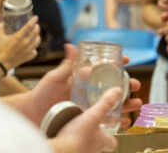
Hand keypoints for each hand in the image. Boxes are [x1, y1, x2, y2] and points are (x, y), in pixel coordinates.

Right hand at [0, 16, 40, 69]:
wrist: (2, 63)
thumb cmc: (1, 50)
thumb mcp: (0, 38)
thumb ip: (0, 29)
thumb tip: (1, 23)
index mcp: (18, 37)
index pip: (29, 26)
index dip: (33, 21)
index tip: (36, 17)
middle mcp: (25, 43)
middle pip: (35, 33)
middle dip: (37, 27)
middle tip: (36, 25)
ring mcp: (28, 50)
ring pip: (37, 41)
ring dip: (37, 36)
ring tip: (36, 34)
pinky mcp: (28, 56)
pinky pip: (35, 51)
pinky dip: (34, 48)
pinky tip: (32, 47)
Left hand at [26, 44, 142, 127]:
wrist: (31, 115)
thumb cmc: (40, 94)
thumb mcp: (54, 77)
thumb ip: (66, 64)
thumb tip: (71, 45)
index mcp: (83, 79)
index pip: (103, 69)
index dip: (116, 64)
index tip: (126, 60)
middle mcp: (89, 92)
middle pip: (114, 87)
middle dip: (128, 86)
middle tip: (136, 85)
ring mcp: (89, 106)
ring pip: (114, 104)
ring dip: (128, 104)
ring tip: (136, 104)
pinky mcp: (87, 120)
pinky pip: (106, 121)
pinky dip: (118, 122)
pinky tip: (125, 122)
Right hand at [50, 87, 120, 152]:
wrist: (57, 151)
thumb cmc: (77, 137)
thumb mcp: (93, 116)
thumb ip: (105, 104)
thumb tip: (118, 91)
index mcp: (101, 142)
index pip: (112, 143)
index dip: (113, 137)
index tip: (112, 130)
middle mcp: (92, 150)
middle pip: (99, 145)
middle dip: (97, 136)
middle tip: (93, 127)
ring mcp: (81, 152)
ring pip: (86, 146)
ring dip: (84, 138)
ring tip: (77, 128)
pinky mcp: (69, 152)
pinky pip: (73, 147)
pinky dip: (71, 141)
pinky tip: (65, 134)